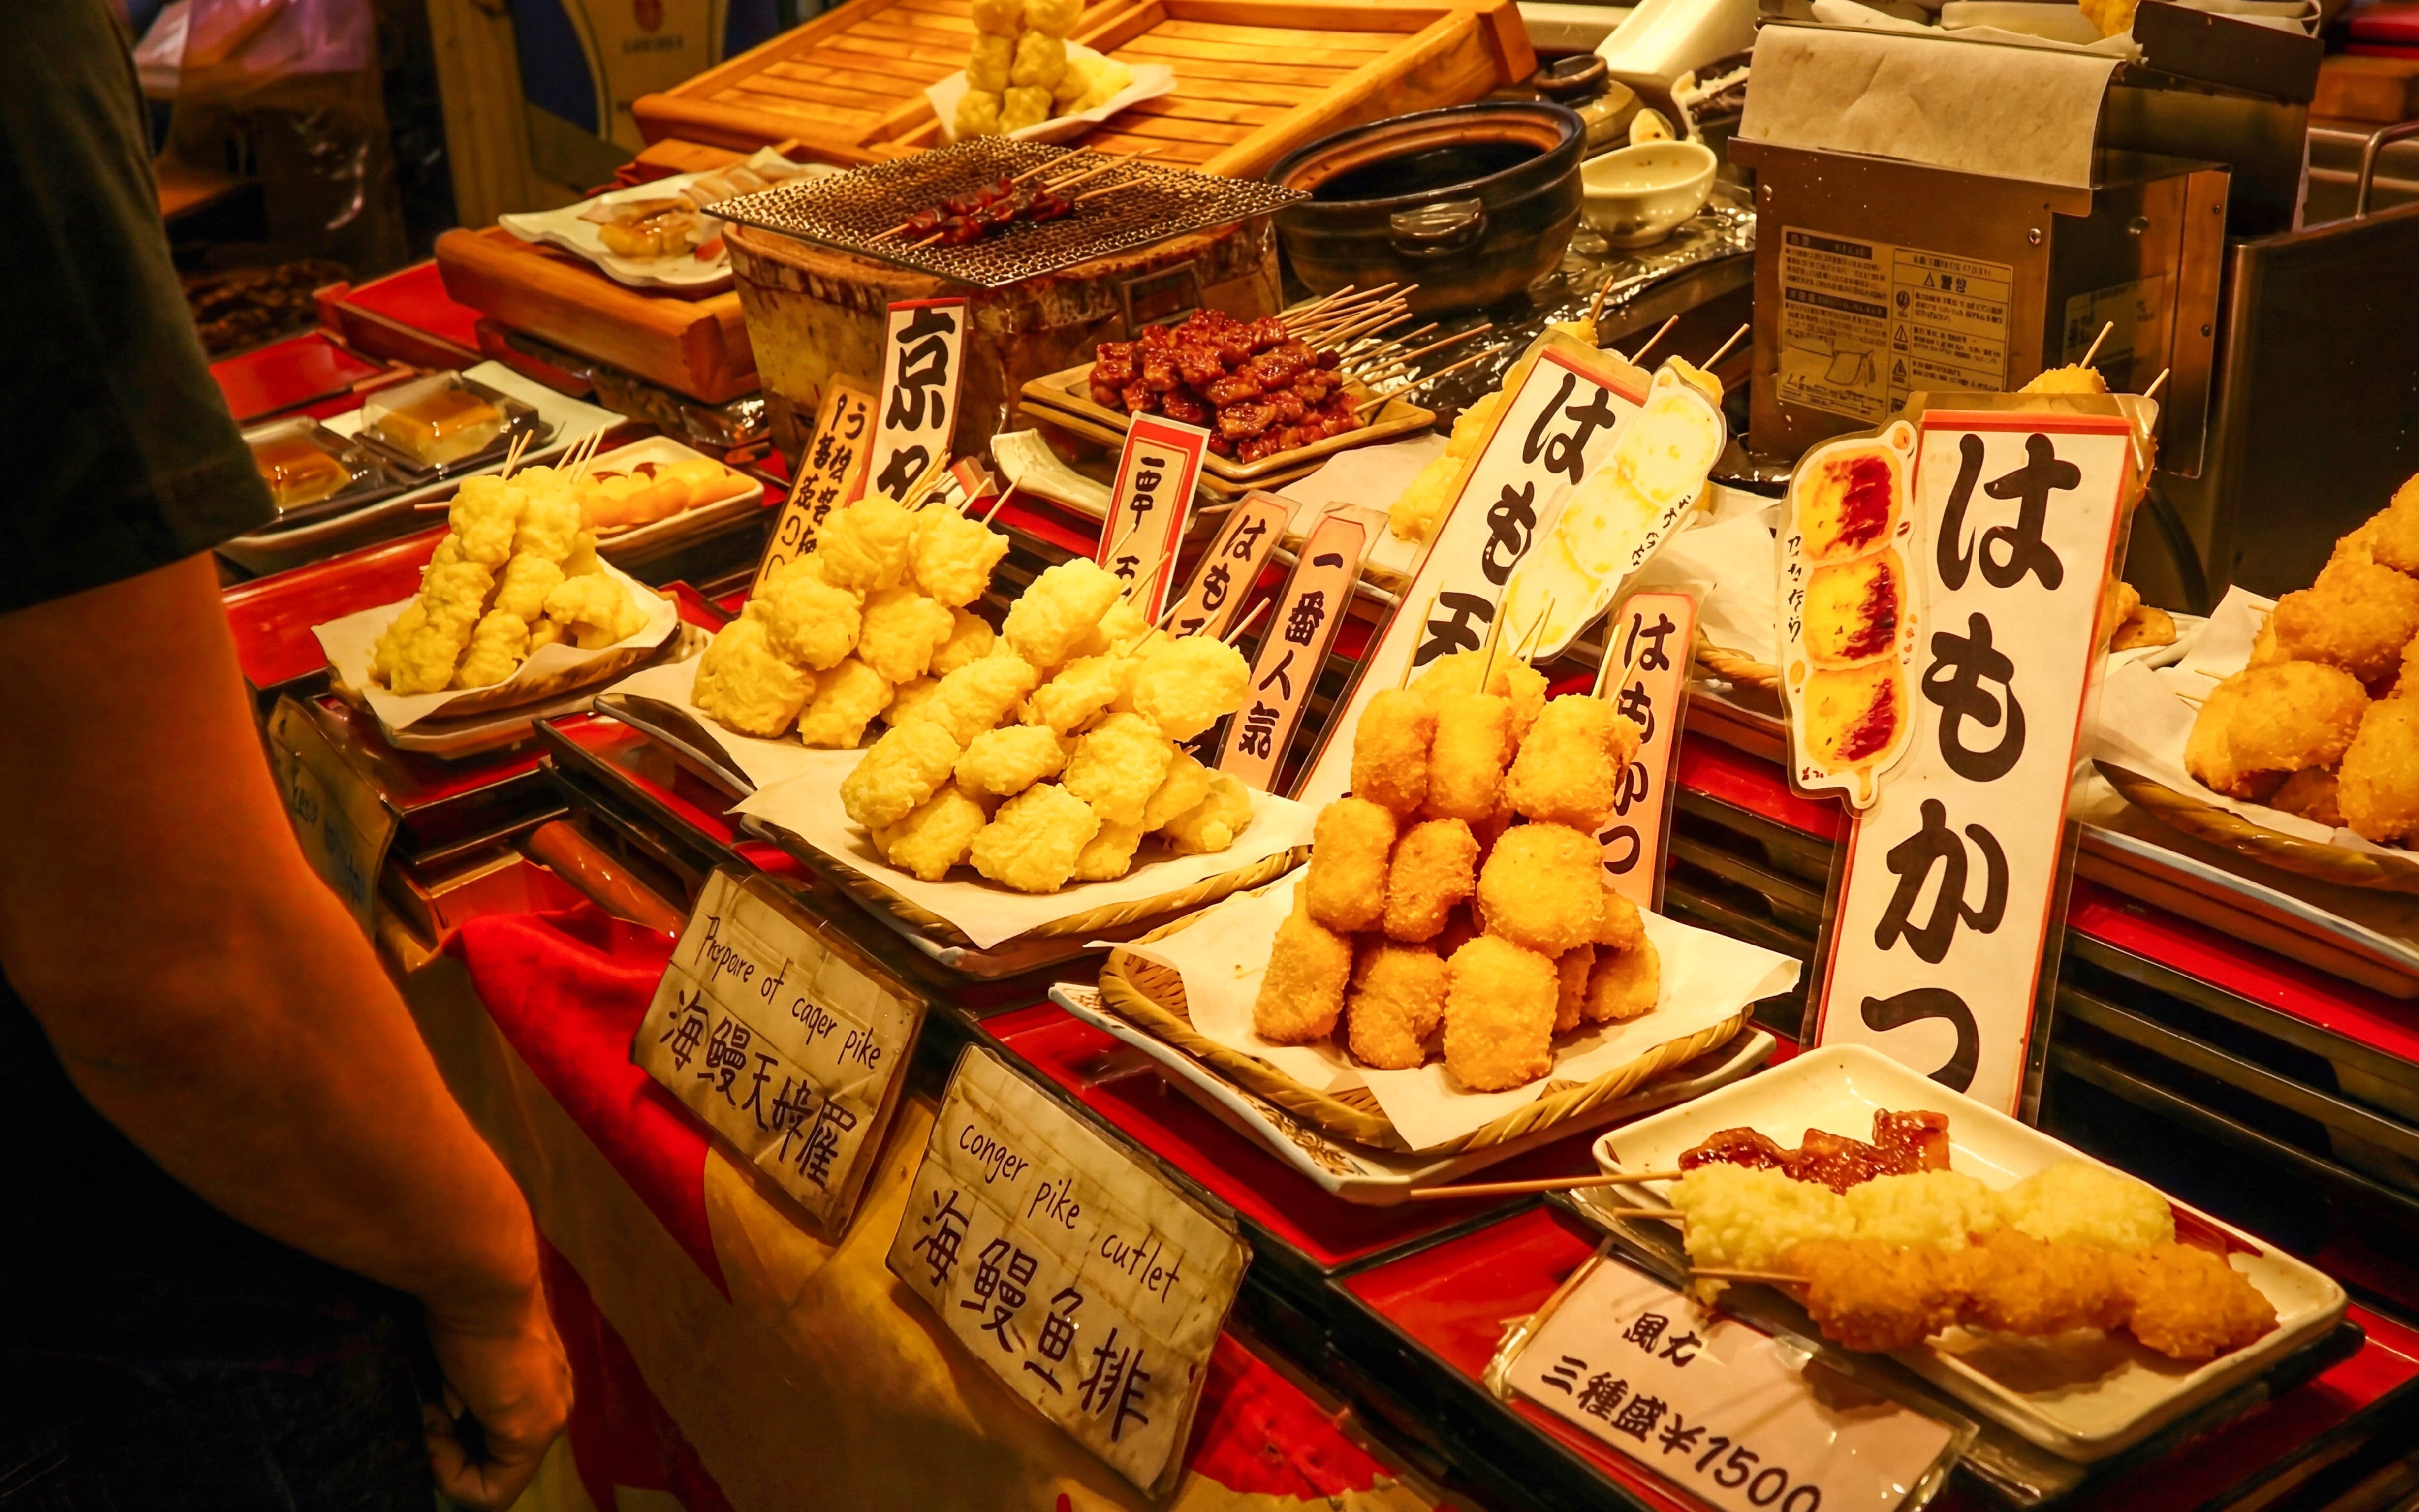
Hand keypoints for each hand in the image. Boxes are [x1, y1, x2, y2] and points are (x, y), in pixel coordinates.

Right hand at [422, 1281, 573, 1509]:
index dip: (455, 1440)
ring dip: (449, 1457)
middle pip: (499, 1461)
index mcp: (544, 1379)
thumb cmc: (465, 1300)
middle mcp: (556, 1401)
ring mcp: (550, 1418)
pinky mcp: (532, 1432)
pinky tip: (437, 1426)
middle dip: (453, 1449)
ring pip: (495, 1481)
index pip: (500, 1438)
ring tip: (433, 1409)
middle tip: (430, 1411)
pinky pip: (493, 1492)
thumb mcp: (464, 1354)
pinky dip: (452, 1473)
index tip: (432, 1404)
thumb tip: (440, 1419)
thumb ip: (464, 1389)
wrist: (479, 1277)